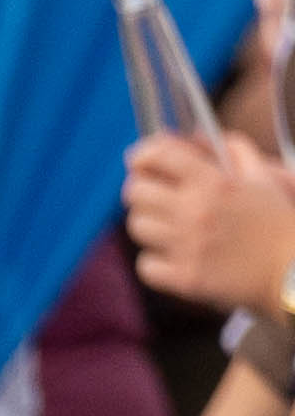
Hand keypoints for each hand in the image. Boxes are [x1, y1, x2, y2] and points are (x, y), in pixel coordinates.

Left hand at [122, 129, 294, 313]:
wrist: (293, 270)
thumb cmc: (277, 221)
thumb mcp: (260, 175)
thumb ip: (229, 148)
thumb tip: (191, 136)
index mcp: (214, 182)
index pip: (159, 155)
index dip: (142, 154)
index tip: (137, 158)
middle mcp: (196, 212)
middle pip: (136, 192)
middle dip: (140, 188)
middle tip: (150, 193)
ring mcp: (188, 247)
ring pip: (138, 226)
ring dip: (147, 223)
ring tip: (164, 225)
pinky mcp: (186, 279)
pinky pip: (146, 265)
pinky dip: (153, 260)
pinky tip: (170, 255)